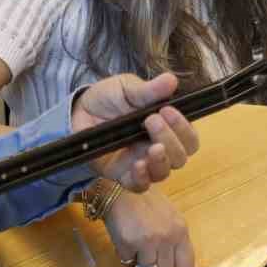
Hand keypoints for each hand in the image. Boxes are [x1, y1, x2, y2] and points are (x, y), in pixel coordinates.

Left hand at [71, 72, 199, 192]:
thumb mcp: (127, 89)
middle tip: (151, 121)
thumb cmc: (108, 98)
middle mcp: (159, 147)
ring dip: (161, 161)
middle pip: (181, 157)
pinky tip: (138, 165)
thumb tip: (171, 80)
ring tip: (151, 148)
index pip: (189, 137)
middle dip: (171, 140)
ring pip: (164, 173)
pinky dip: (142, 178)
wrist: (77, 112)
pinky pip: (140, 186)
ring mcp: (142, 162)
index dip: (184, 128)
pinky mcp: (123, 175)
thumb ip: (148, 90)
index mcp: (167, 127)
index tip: (167, 110)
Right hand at [103, 189, 195, 266]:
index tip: (162, 263)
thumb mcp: (169, 218)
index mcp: (181, 231)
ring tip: (134, 256)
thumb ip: (173, 239)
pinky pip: (128, 263)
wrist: (121, 188)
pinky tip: (125, 244)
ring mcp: (150, 242)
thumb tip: (170, 264)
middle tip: (145, 265)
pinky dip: (125, 258)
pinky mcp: (130, 243)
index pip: (187, 266)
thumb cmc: (145, 202)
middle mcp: (169, 238)